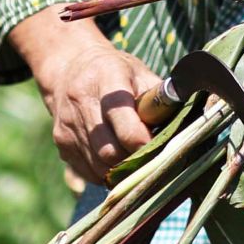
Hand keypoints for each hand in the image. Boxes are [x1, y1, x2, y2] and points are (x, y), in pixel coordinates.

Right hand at [14, 15, 160, 185]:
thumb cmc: (113, 71)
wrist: (68, 69)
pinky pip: (89, 172)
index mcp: (106, 80)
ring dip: (122, 171)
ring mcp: (68, 127)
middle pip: (111, 151)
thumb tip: (181, 128)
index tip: (158, 147)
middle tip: (151, 159)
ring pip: (100, 167)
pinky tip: (117, 161)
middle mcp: (82, 104)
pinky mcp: (62, 144)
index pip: (124, 123)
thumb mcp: (139, 73)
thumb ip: (158, 99)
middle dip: (134, 161)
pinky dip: (106, 174)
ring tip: (137, 161)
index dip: (144, 142)